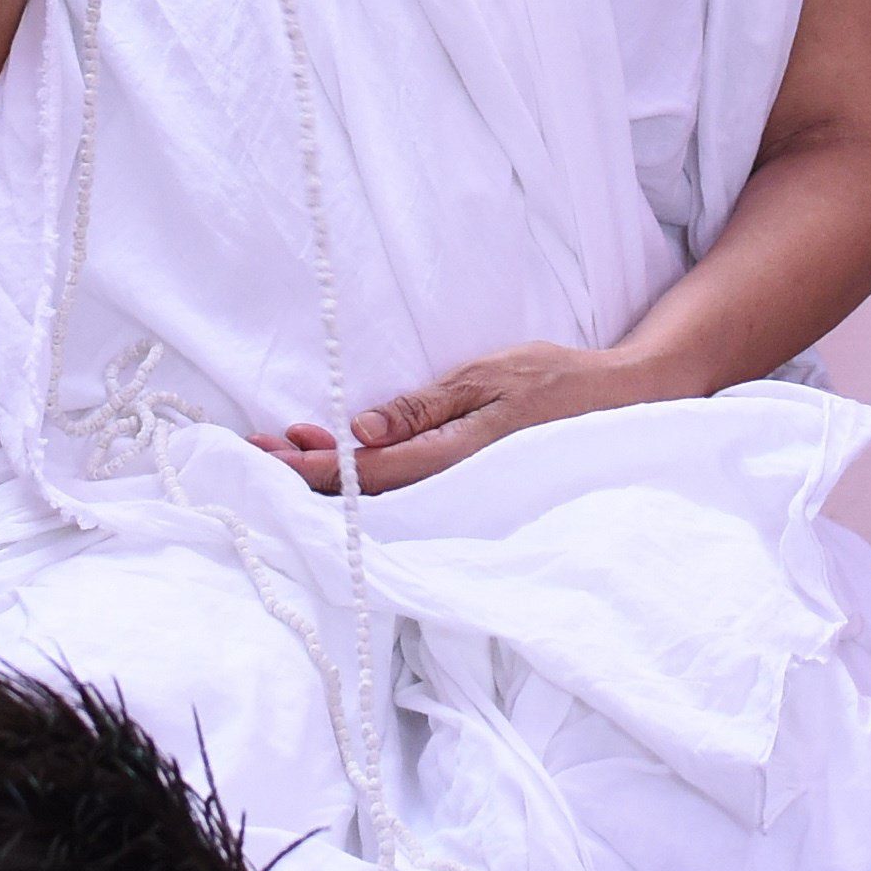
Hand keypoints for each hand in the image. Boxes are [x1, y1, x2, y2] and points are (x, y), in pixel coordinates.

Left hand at [253, 340, 687, 492]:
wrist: (618, 401)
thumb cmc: (555, 381)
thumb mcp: (488, 378)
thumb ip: (424, 409)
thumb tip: (360, 433)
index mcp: (455, 457)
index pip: (367, 473)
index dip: (314, 467)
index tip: (268, 453)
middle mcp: (451, 484)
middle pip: (363, 492)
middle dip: (305, 472)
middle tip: (253, 451)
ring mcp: (458, 488)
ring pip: (379, 493)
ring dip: (328, 472)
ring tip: (281, 447)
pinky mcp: (464, 481)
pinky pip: (403, 485)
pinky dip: (361, 471)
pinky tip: (338, 453)